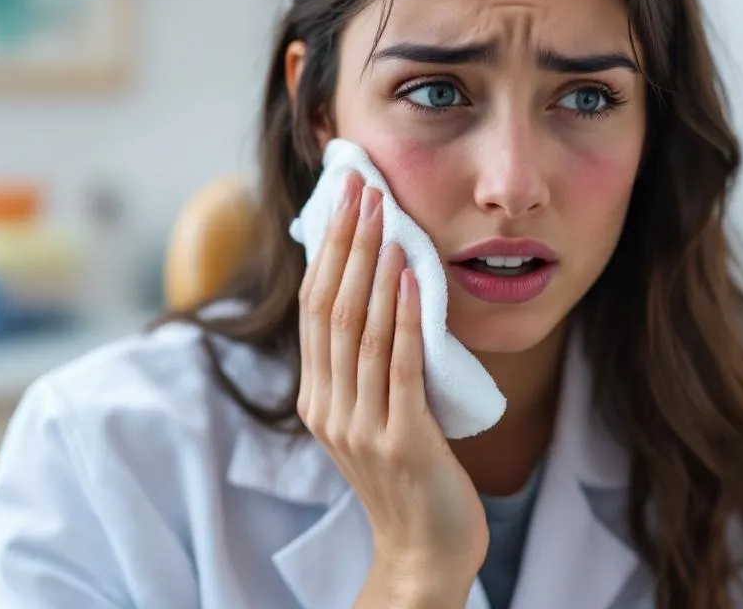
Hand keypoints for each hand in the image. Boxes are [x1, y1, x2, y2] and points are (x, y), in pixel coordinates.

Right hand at [297, 173, 487, 597]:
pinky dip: (406, 317)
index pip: (315, 310)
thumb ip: (369, 365)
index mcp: (319, 398)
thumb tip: (382, 292)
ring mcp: (362, 427)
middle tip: (364, 189)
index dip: (330, 251)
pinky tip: (414, 277)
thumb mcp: (375, 415)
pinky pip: (401, 367)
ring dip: (375, 268)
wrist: (426, 551)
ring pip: (362, 332)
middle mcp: (330, 409)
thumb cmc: (411, 477)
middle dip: (348, 244)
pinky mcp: (401, 441)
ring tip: (387, 218)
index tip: (347, 198)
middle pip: (331, 310)